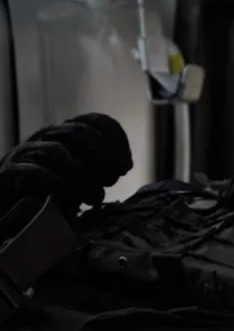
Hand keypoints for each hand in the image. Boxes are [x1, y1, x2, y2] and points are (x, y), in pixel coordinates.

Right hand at [0, 113, 131, 211]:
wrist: (9, 210)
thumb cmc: (49, 193)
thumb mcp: (81, 178)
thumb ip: (100, 168)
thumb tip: (122, 167)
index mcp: (66, 134)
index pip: (96, 120)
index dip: (116, 139)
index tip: (125, 166)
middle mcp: (46, 137)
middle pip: (78, 132)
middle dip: (101, 159)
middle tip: (109, 181)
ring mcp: (26, 153)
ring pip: (57, 152)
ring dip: (82, 176)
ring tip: (94, 197)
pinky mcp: (9, 174)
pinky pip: (34, 172)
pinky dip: (56, 183)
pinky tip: (69, 197)